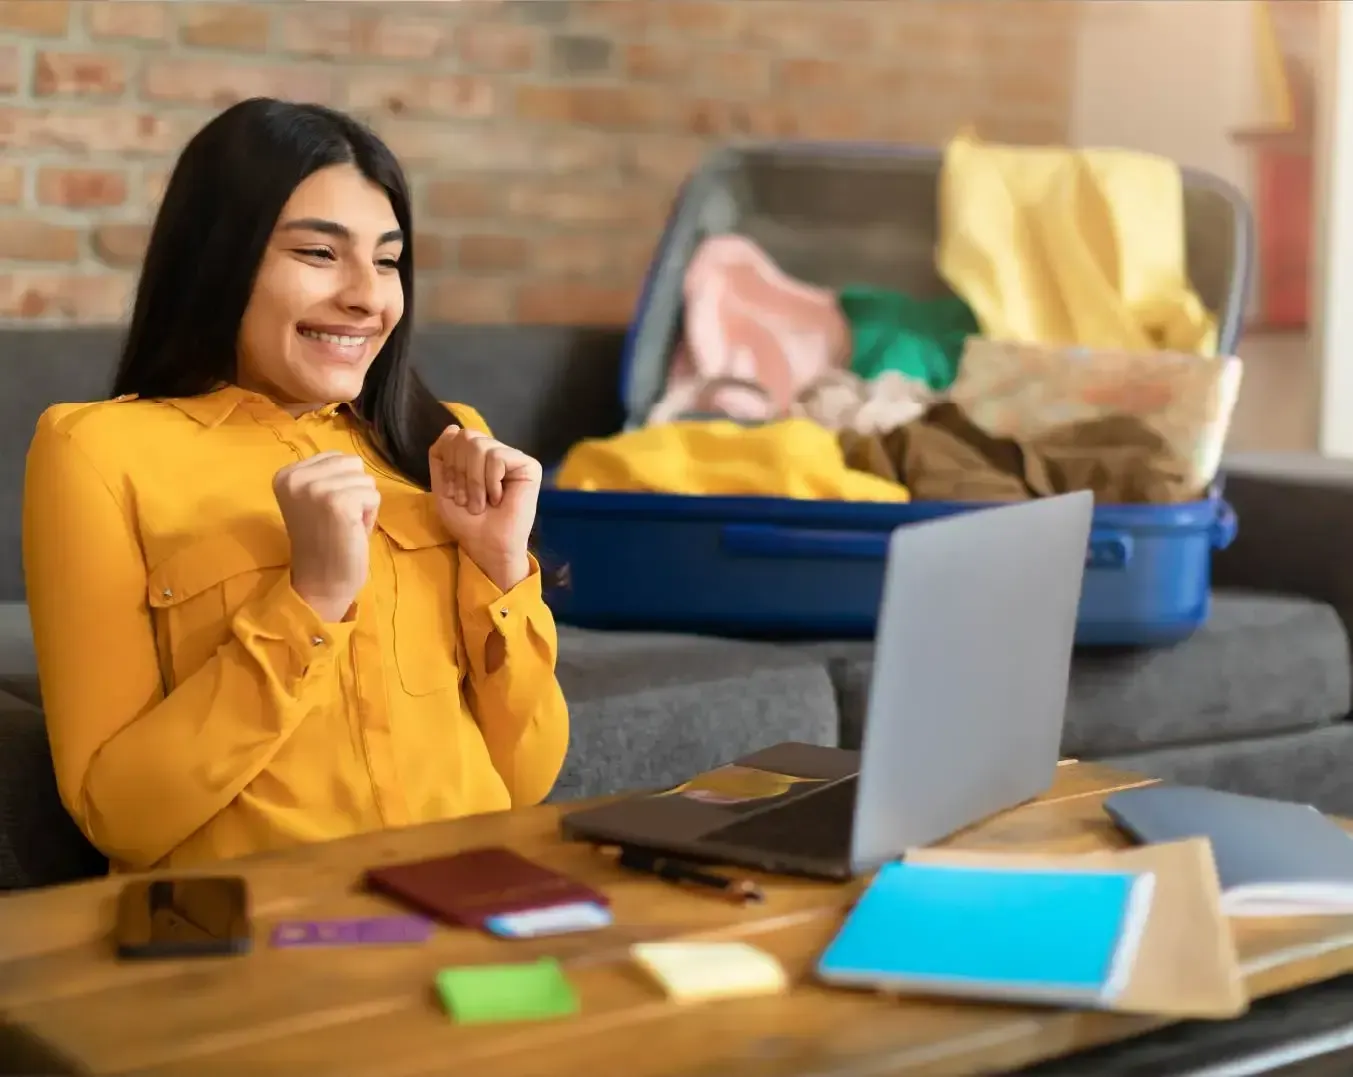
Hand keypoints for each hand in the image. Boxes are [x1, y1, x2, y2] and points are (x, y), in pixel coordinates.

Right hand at [273, 452, 379, 622]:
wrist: (320, 580)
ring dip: (363, 504)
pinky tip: (353, 531)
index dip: (343, 484)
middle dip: (355, 491)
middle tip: (339, 519)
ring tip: (345, 525)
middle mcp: (297, 477)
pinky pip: (373, 496)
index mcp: (287, 474)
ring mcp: (317, 488)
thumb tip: (355, 461)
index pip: (336, 457)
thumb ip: (327, 476)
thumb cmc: (323, 540)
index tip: (327, 511)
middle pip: (353, 464)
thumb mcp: (314, 498)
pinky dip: (370, 516)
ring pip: (366, 480)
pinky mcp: (338, 502)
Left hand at [429, 425, 541, 589]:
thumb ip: (441, 456)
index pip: (455, 436)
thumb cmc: (467, 522)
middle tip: (467, 500)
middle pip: (467, 437)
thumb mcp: (442, 486)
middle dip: (460, 472)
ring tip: (480, 503)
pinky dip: (490, 482)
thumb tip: (452, 428)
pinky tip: (498, 499)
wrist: (487, 546)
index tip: (453, 492)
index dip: (449, 463)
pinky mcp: (529, 466)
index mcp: (476, 456)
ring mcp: (513, 457)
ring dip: (474, 482)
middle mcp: (496, 452)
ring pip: (480, 446)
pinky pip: (497, 457)